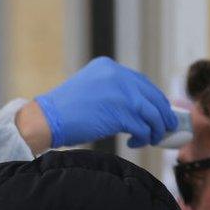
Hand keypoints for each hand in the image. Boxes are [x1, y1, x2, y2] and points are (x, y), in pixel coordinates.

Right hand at [35, 57, 177, 147]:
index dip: (153, 99)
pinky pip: (142, 127)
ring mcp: (121, 94)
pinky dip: (143, 137)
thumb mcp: (90, 89)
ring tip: (150, 139)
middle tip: (164, 127)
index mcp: (109, 67)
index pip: (141, 82)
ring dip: (155, 128)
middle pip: (153, 96)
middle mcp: (118, 76)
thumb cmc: (63, 111)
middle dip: (162, 114)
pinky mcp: (120, 114)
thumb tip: (136, 107)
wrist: (46, 119)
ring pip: (152, 113)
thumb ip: (111, 91)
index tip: (158, 111)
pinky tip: (135, 142)